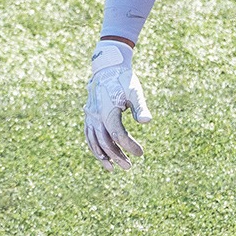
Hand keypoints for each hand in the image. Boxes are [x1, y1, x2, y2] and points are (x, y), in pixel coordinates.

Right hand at [84, 39, 150, 170]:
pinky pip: (89, 135)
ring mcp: (90, 116)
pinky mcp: (89, 116)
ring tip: (113, 168)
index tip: (141, 153)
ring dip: (102, 156)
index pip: (117, 134)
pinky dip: (95, 147)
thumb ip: (140, 107)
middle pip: (104, 141)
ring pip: (93, 141)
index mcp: (107, 110)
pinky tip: (103, 156)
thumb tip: (147, 122)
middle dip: (116, 156)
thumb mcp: (135, 91)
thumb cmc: (124, 79)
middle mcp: (95, 115)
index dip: (129, 146)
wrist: (107, 67)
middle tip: (129, 167)